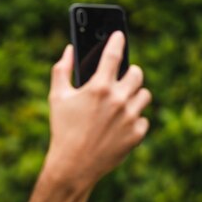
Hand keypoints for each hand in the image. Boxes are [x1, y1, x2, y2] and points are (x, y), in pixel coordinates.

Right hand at [47, 31, 151, 187]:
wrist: (73, 166)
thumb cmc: (63, 130)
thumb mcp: (57, 97)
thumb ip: (62, 69)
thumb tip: (69, 49)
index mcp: (99, 87)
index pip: (114, 54)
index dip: (117, 40)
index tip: (119, 35)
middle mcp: (119, 99)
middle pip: (137, 73)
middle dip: (129, 74)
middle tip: (121, 78)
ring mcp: (130, 117)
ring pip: (144, 95)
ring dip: (134, 96)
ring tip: (121, 103)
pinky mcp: (137, 134)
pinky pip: (143, 119)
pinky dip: (134, 120)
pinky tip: (120, 125)